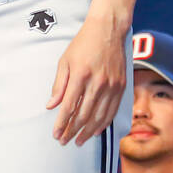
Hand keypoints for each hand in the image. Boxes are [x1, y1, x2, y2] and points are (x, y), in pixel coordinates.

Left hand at [46, 10, 128, 145]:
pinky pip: (112, 110)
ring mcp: (111, 86)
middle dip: (72, 131)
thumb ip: (58, 85)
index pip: (69, 106)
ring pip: (99, 116)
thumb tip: (51, 106)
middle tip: (64, 141)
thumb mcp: (64, 61)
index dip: (61, 123)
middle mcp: (97, 83)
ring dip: (88, 132)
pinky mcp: (121, 86)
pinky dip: (103, 123)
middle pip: (83, 115)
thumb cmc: (83, 44)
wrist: (108, 31)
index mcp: (80, 75)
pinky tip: (96, 131)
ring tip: (79, 141)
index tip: (56, 134)